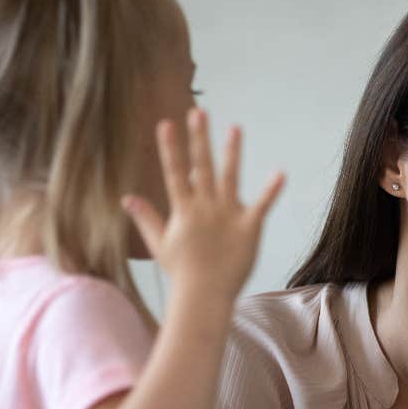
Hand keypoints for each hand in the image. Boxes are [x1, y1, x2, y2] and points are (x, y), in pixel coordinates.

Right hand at [123, 108, 284, 300]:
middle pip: (202, 167)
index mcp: (184, 210)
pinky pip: (262, 206)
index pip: (175, 173)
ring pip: (230, 178)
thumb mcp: (159, 244)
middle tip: (199, 111)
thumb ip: (146, 218)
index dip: (171, 148)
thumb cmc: (182, 273)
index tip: (167, 123)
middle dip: (199, 139)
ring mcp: (227, 216)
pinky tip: (281, 173)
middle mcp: (205, 208)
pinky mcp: (248, 228)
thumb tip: (126, 198)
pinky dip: (271, 190)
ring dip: (232, 152)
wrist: (204, 296)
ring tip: (235, 128)